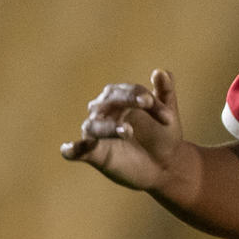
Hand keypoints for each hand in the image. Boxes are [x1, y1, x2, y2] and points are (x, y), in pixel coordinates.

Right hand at [60, 70, 186, 191]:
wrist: (164, 167)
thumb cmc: (163, 137)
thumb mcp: (168, 115)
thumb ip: (165, 92)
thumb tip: (162, 71)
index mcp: (118, 98)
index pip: (127, 91)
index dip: (144, 96)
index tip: (167, 113)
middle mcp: (102, 112)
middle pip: (108, 101)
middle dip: (128, 100)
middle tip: (148, 103)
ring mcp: (96, 133)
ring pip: (94, 126)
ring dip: (109, 127)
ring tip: (128, 131)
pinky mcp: (92, 155)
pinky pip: (75, 150)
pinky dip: (72, 149)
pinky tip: (70, 150)